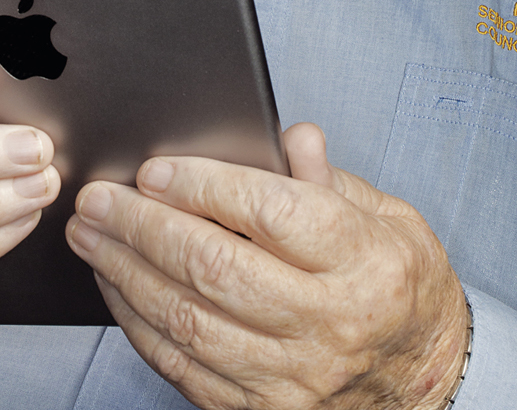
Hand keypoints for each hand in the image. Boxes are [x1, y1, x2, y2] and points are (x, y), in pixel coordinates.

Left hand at [66, 123, 467, 409]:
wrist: (426, 380)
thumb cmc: (401, 284)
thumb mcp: (387, 215)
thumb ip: (328, 177)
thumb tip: (290, 136)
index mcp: (362, 260)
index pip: (268, 211)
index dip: (201, 185)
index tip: (153, 168)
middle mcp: (329, 322)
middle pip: (215, 267)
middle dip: (142, 227)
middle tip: (97, 198)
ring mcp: (294, 376)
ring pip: (188, 320)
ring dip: (126, 273)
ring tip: (90, 235)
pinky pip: (185, 367)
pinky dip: (140, 325)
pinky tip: (117, 287)